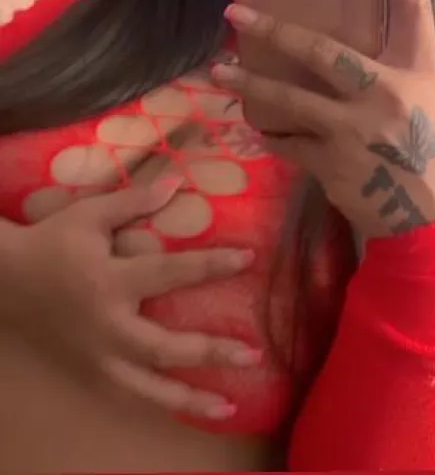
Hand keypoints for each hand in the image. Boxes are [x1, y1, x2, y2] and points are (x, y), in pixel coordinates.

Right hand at [0, 181, 255, 418]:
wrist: (8, 280)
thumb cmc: (53, 241)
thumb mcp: (91, 214)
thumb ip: (135, 200)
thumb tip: (176, 182)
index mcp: (110, 281)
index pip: (171, 273)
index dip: (211, 265)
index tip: (249, 259)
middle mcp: (108, 326)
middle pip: (166, 347)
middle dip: (211, 351)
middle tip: (252, 352)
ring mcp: (97, 356)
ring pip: (148, 388)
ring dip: (190, 399)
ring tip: (229, 405)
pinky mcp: (88, 371)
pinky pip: (128, 395)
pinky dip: (158, 404)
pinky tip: (186, 409)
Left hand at [212, 0, 434, 238]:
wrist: (429, 219)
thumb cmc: (433, 153)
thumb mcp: (428, 100)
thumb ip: (396, 70)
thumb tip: (354, 46)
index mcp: (416, 72)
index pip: (412, 7)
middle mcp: (385, 94)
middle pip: (323, 51)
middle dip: (276, 31)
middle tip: (235, 14)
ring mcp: (353, 130)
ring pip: (290, 100)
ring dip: (250, 85)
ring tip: (218, 73)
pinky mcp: (330, 162)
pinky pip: (288, 142)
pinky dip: (272, 133)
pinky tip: (256, 126)